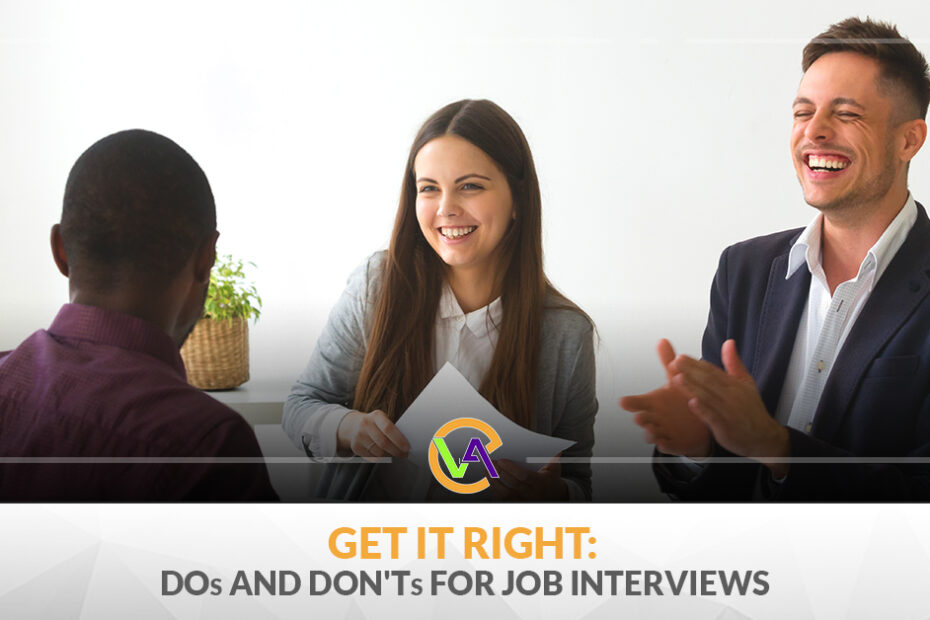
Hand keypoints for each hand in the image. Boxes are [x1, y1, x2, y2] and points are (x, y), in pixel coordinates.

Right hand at [336, 409, 409, 461]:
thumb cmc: (374, 424)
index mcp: (376, 416)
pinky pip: (372, 457)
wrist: (353, 425)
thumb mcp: (382, 420)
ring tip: (394, 453)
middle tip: (404, 454)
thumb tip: (406, 444)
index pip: (388, 428)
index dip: (399, 439)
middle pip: (384, 443)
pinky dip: (380, 458)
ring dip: (389, 455)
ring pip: (379, 452)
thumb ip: (392, 429)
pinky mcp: (356, 447)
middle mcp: (366, 425)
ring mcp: (359, 436)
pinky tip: (384, 454)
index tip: (407, 448)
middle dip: (397, 451)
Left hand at [488, 457, 567, 500]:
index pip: (523, 476)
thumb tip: (556, 449)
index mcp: (540, 483)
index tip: (501, 460)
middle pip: (511, 484)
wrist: (554, 498)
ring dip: (493, 481)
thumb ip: (553, 459)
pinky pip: (502, 499)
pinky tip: (489, 480)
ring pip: (504, 493)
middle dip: (498, 472)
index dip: (511, 469)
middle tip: (489, 462)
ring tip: (486, 470)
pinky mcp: (516, 505)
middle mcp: (531, 494)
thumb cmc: (551, 480)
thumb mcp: (554, 469)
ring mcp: (522, 501)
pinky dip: (494, 489)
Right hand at [620, 339, 711, 457]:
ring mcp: (662, 431)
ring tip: (652, 430)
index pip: (637, 402)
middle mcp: (654, 417)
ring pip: (652, 434)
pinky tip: (666, 443)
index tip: (623, 401)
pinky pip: (667, 446)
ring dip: (650, 433)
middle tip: (640, 416)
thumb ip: (668, 361)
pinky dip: (666, 445)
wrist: (698, 424)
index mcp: (653, 402)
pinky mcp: (672, 443)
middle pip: (643, 418)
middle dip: (641, 418)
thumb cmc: (681, 400)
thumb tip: (663, 340)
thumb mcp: (676, 379)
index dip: (629, 402)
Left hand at [671, 339, 789, 476]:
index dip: (696, 364)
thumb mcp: (746, 383)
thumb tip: (728, 342)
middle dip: (690, 371)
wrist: (763, 437)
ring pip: (708, 398)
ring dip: (692, 388)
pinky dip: (703, 411)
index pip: (713, 371)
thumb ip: (734, 363)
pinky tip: (692, 403)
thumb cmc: (751, 410)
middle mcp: (732, 397)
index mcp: (734, 385)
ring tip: (677, 378)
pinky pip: (713, 417)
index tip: (681, 357)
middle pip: (708, 381)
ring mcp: (729, 412)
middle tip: (674, 363)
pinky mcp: (726, 427)